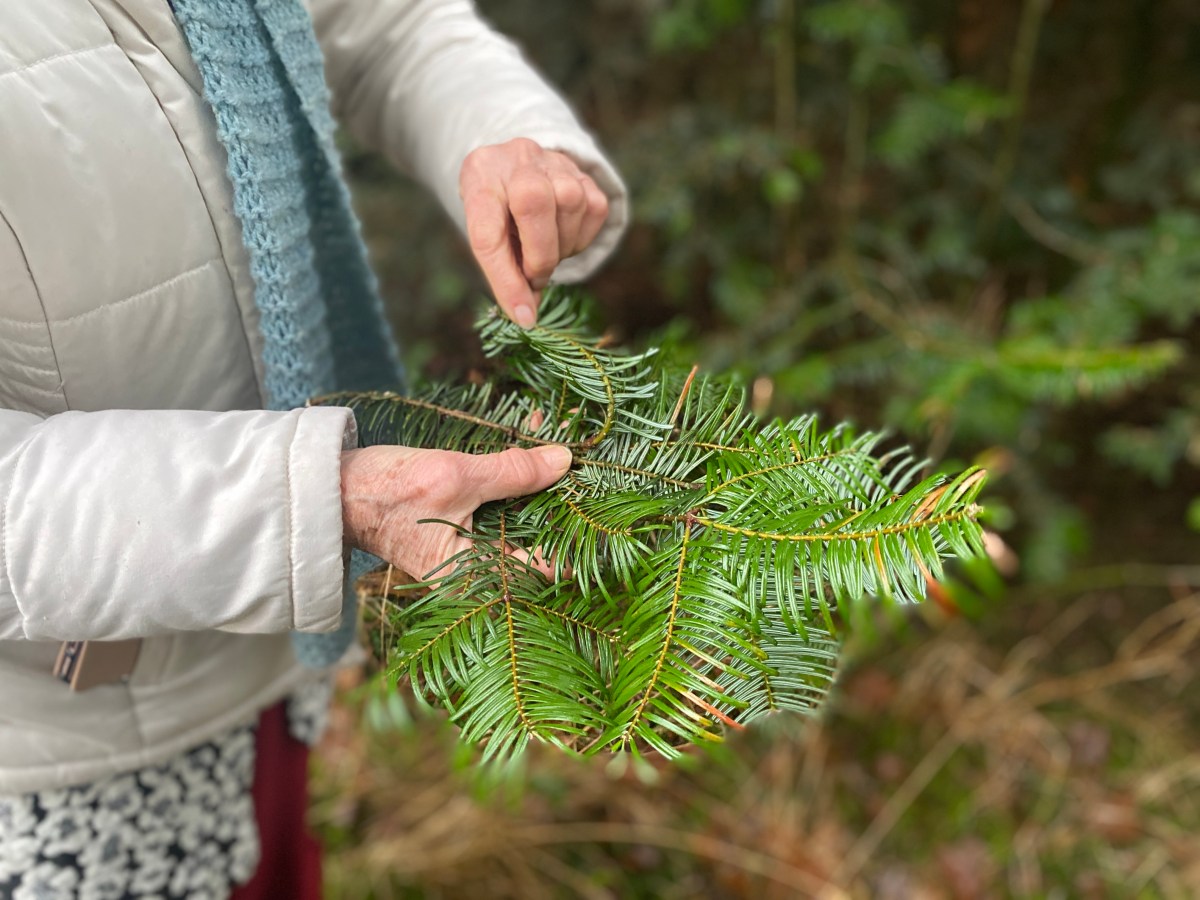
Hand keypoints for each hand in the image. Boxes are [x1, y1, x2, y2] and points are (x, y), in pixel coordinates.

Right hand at [340, 443, 572, 579]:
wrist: (329, 490)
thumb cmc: (385, 491)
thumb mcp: (454, 475)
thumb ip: (512, 471)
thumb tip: (564, 461)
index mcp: (474, 576)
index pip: (543, 566)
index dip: (575, 537)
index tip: (605, 507)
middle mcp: (473, 570)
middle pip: (534, 535)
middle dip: (560, 496)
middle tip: (585, 459)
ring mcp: (465, 547)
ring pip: (518, 514)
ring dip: (538, 478)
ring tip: (561, 438)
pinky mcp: (456, 525)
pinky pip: (497, 502)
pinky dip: (513, 475)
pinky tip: (530, 440)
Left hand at [460, 138, 609, 327]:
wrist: (515, 170)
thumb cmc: (497, 211)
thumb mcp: (488, 233)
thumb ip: (505, 271)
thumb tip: (527, 315)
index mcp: (480, 176)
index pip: (488, 232)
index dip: (506, 280)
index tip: (523, 315)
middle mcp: (516, 159)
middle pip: (533, 203)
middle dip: (540, 256)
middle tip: (536, 276)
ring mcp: (553, 161)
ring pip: (571, 204)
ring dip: (563, 246)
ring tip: (548, 251)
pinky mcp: (583, 171)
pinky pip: (595, 208)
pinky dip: (582, 236)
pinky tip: (565, 236)